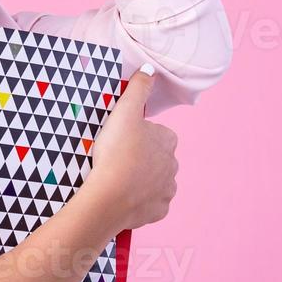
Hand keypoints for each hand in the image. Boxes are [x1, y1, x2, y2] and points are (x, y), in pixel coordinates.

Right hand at [83, 65, 178, 234]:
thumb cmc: (116, 152)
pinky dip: (140, 201)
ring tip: (118, 178)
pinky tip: (124, 197)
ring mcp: (166, 191)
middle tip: (116, 158)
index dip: (138, 134)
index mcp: (168, 141)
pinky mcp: (158, 211)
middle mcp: (173, 166)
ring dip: (141, 179)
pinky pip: (150, 203)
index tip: (121, 139)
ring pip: (155, 181)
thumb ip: (138, 88)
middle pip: (157, 157)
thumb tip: (149, 69)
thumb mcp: (125, 112)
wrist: (108, 197)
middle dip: (142, 157)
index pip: (157, 133)